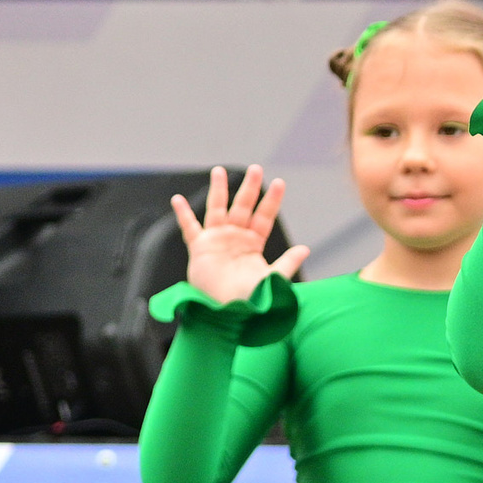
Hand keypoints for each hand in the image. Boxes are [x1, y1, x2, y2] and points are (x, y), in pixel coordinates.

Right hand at [169, 164, 309, 305]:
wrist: (227, 312)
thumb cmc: (250, 299)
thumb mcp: (272, 279)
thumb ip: (287, 263)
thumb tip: (305, 249)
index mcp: (254, 243)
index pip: (264, 216)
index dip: (272, 200)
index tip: (280, 182)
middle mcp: (235, 238)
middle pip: (243, 206)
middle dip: (249, 188)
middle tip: (256, 169)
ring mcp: (217, 240)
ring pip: (217, 209)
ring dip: (218, 190)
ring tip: (219, 171)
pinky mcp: (200, 248)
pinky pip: (189, 227)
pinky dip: (183, 214)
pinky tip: (177, 199)